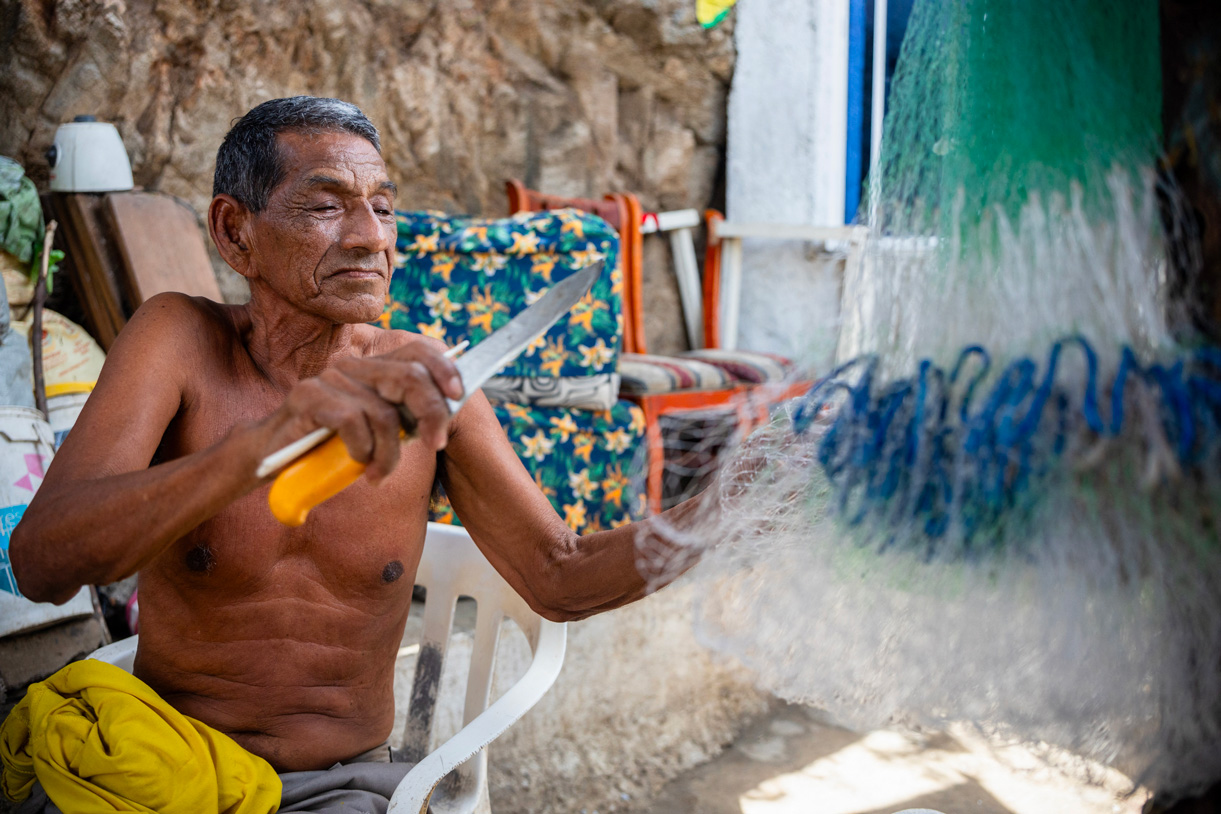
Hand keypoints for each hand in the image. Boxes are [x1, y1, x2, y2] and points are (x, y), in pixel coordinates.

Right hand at [270, 341, 464, 481]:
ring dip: (389, 453)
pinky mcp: (309, 396)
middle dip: (431, 414)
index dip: (444, 369)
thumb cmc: (328, 447)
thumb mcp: (375, 431)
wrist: (271, 456)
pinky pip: (354, 422)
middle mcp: (352, 366)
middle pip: (410, 377)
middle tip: (433, 445)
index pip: (417, 350)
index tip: (458, 397)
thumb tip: (445, 414)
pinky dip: (362, 450)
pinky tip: (357, 464)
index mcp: (371, 369)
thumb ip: (403, 417)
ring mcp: (329, 379)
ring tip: (378, 474)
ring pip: (385, 414)